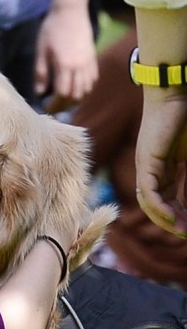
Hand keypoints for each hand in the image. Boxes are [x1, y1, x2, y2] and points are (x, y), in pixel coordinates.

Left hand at [34, 5, 97, 113]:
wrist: (71, 11)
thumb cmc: (52, 29)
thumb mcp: (41, 50)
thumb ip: (41, 72)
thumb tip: (40, 93)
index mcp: (64, 64)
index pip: (63, 93)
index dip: (55, 105)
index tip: (46, 107)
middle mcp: (79, 66)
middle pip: (76, 95)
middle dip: (64, 105)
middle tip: (54, 107)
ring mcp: (89, 63)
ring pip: (86, 90)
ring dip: (76, 99)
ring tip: (64, 100)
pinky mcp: (94, 59)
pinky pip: (93, 80)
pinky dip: (86, 89)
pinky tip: (76, 90)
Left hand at [134, 88, 186, 236]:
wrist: (174, 94)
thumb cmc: (185, 118)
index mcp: (163, 168)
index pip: (167, 199)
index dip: (178, 215)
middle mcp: (150, 170)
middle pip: (156, 205)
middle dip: (172, 221)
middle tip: (185, 234)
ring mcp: (146, 167)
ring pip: (149, 202)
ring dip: (164, 219)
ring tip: (180, 229)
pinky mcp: (146, 162)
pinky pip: (148, 192)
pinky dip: (158, 207)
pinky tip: (170, 217)